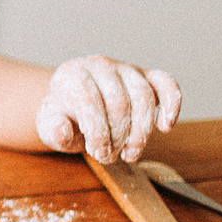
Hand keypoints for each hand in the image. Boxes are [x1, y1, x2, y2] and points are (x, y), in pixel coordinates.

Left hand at [35, 55, 180, 162]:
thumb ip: (53, 131)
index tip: (98, 154)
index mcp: (72, 74)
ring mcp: (125, 68)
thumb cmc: (65, 117)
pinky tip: (166, 126)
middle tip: (109, 156)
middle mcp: (99, 65)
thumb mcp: (50, 127)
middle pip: (119, 102)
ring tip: (130, 154)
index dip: (97, 132)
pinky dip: (171, 104)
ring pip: (143, 96)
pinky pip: (166, 84)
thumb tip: (62, 130)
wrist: (76, 106)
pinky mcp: (147, 75)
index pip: (90, 101)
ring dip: (141, 132)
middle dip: (117, 136)